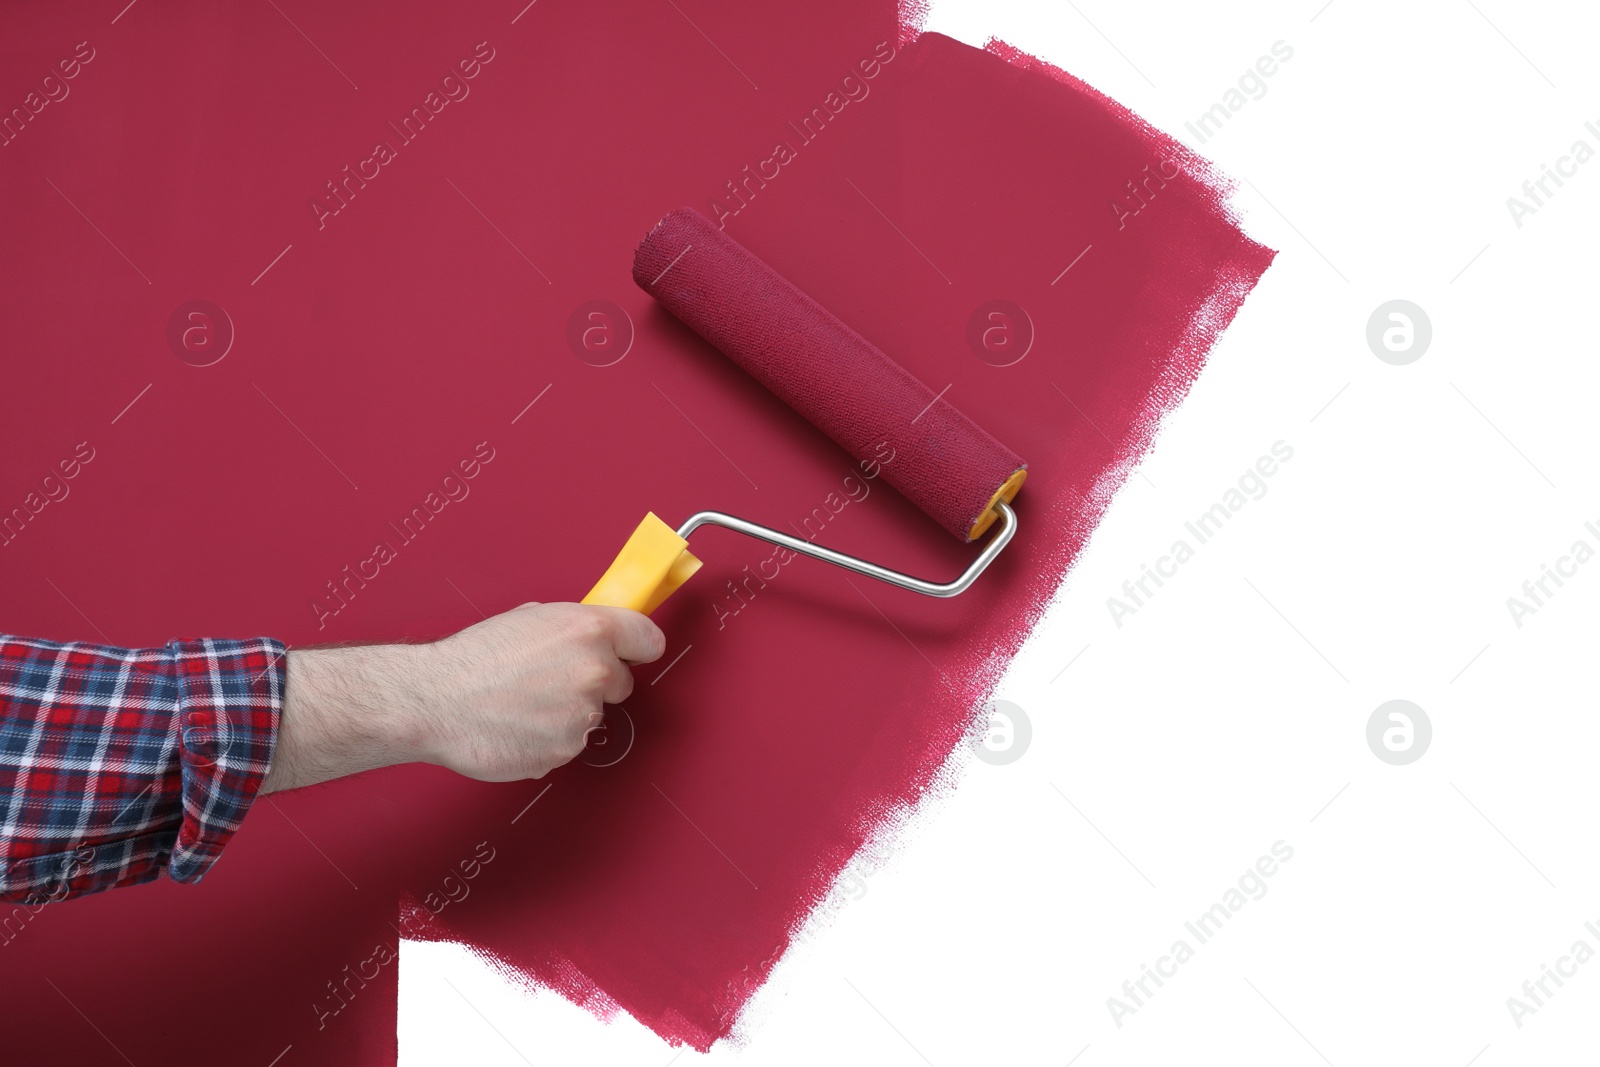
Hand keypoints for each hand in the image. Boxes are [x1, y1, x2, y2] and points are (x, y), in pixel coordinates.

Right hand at [261, 603, 665, 793]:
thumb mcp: (530, 619)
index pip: (649, 639)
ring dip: (568, 712)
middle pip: (620, 681)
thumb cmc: (473, 659)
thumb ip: (572, 628)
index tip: (636, 652)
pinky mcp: (567, 749)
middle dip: (596, 682)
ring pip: (591, 715)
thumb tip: (591, 636)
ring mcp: (583, 714)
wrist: (436, 701)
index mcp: (589, 630)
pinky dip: (549, 738)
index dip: (639, 646)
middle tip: (553, 680)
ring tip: (523, 703)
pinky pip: (569, 742)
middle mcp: (594, 670)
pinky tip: (519, 725)